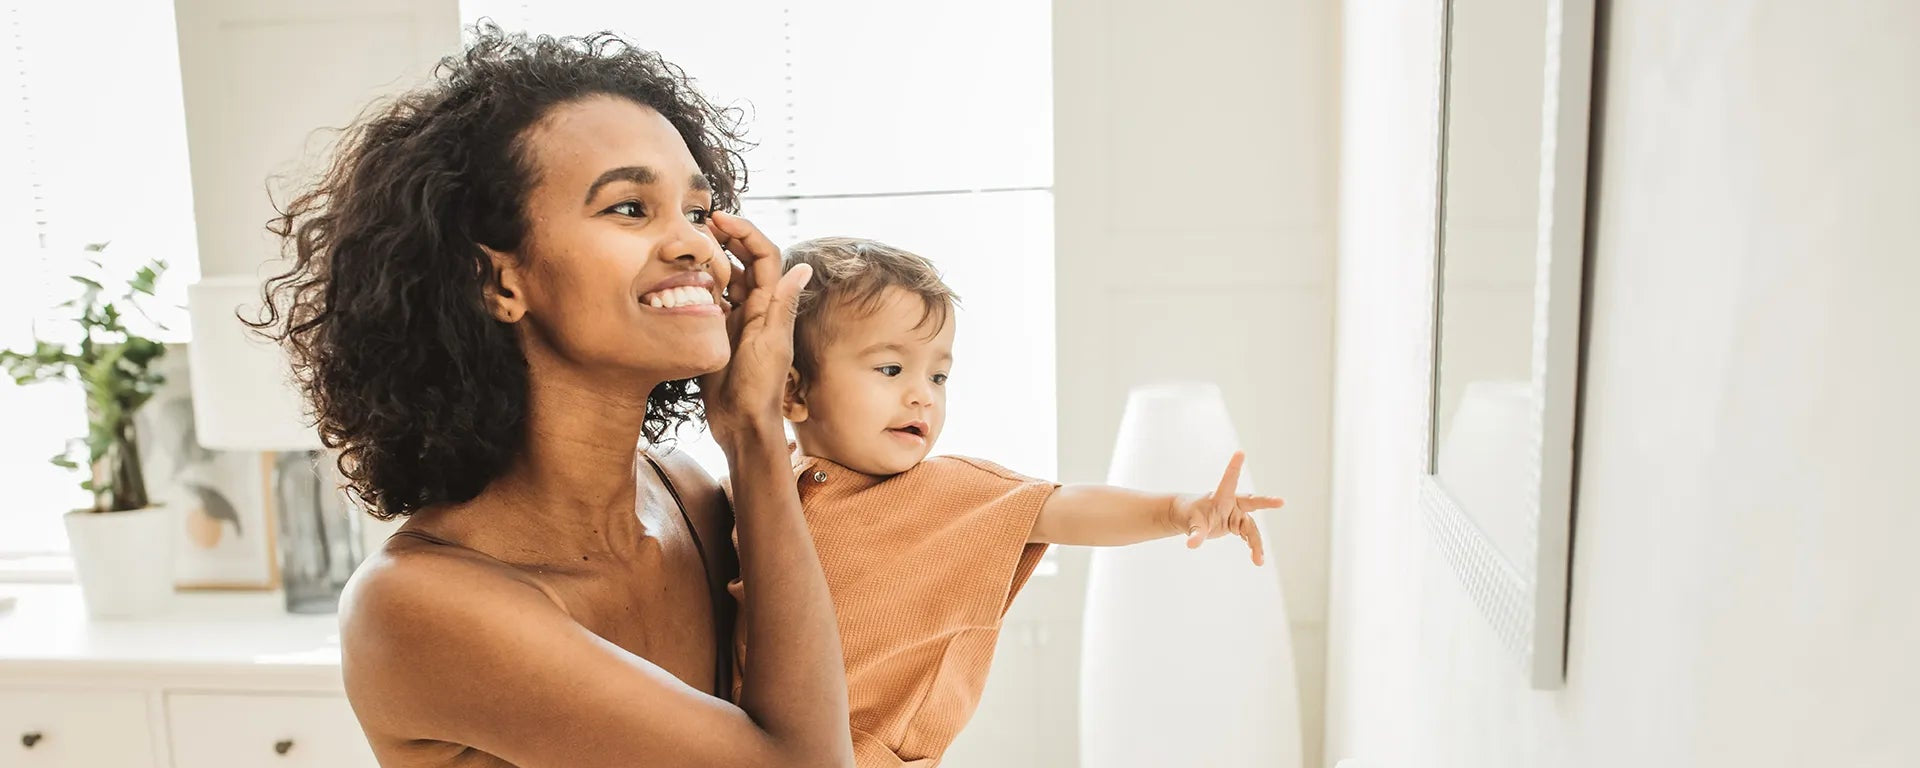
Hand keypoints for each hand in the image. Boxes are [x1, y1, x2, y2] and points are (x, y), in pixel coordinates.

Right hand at [698, 211, 811, 448]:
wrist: (740, 423)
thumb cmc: (760, 389)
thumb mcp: (771, 345)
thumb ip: (782, 307)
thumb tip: (803, 267)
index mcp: (771, 305)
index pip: (764, 255)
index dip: (745, 231)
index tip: (719, 218)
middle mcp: (755, 307)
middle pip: (743, 260)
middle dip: (725, 237)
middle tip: (698, 224)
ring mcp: (735, 319)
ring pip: (723, 278)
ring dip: (708, 259)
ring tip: (684, 246)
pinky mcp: (716, 332)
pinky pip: (707, 300)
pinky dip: (695, 285)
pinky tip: (675, 277)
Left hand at [1171, 451, 1282, 565]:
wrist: (1190, 518)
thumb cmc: (1190, 515)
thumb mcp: (1191, 525)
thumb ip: (1195, 534)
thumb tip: (1192, 545)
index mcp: (1220, 496)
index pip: (1229, 479)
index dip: (1234, 466)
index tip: (1240, 452)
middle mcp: (1232, 503)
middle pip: (1251, 502)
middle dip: (1266, 502)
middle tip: (1281, 502)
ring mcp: (1236, 514)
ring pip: (1251, 528)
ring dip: (1255, 544)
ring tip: (1259, 561)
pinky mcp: (1237, 524)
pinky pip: (1248, 536)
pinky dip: (1253, 547)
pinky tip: (1257, 558)